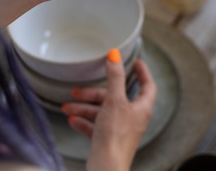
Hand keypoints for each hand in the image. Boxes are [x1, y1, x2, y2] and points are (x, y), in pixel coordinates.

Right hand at [62, 50, 155, 170]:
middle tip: (79, 91)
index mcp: (141, 108)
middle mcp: (133, 118)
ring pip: (102, 112)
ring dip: (84, 108)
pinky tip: (72, 119)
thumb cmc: (115, 137)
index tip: (136, 62)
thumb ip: (115, 77)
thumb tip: (115, 56)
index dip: (143, 72)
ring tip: (68, 107)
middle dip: (94, 93)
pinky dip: (84, 122)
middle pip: (115, 98)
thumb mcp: (114, 100)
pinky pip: (95, 126)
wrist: (106, 166)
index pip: (147, 85)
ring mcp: (120, 129)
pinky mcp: (108, 140)